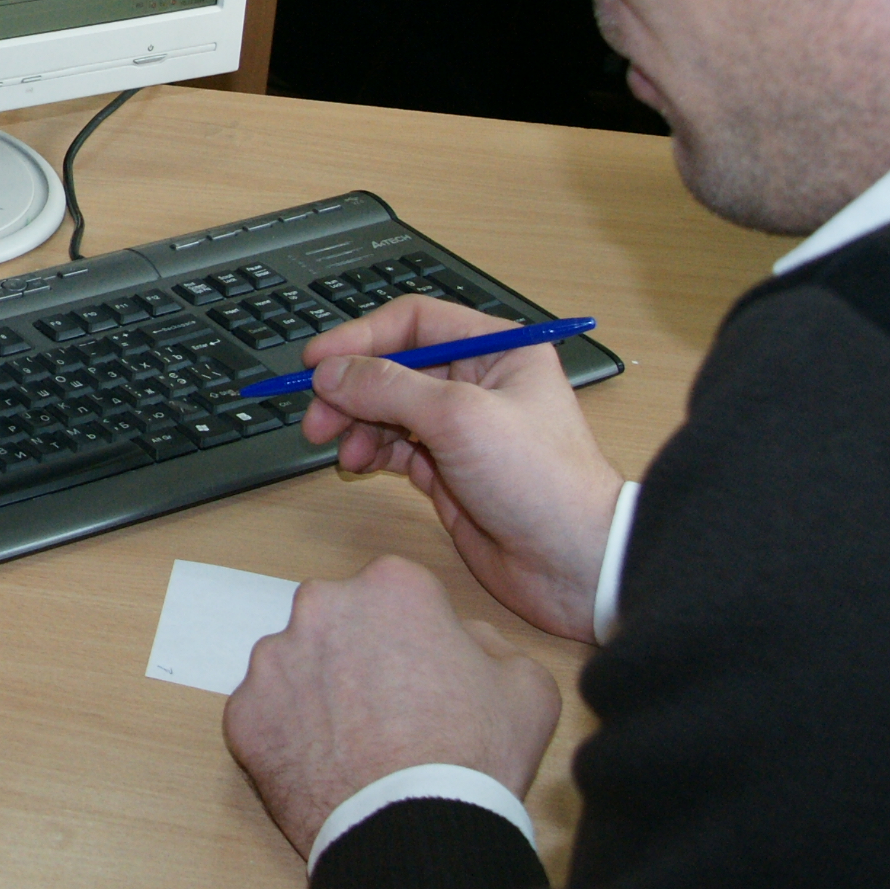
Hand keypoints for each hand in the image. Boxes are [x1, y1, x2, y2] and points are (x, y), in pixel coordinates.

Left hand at [225, 555, 561, 859]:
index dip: (415, 635)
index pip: (398, 594)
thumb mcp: (526, 686)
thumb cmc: (476, 756)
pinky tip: (324, 766)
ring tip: (356, 743)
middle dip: (358, 653)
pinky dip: (288, 734)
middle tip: (389, 709)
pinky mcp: (244, 712)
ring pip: (296, 664)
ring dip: (319, 691)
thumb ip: (490, 642)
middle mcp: (322, 607)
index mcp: (392, 587)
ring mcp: (274, 660)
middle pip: (339, 620)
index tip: (425, 672)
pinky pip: (267, 714)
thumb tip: (464, 638)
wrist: (414, 833)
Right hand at [298, 295, 625, 640]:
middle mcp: (478, 382)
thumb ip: (387, 387)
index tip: (317, 360)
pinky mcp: (447, 469)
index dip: (361, 337)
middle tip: (317, 414)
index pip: (414, 323)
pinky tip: (359, 463)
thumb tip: (330, 372)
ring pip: (386, 408)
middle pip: (393, 366)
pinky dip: (370, 451)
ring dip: (355, 422)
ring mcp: (461, 428)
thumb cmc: (543, 481)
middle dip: (351, 388)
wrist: (572, 565)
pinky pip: (393, 446)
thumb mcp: (460, 418)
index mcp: (497, 350)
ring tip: (337, 446)